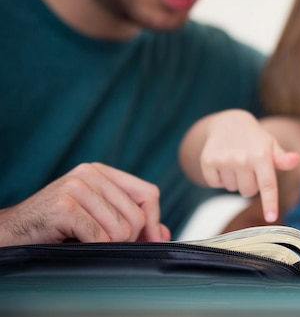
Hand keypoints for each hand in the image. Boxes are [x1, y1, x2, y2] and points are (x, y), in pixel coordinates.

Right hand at [0, 163, 169, 246]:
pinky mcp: (64, 207)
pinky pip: (99, 237)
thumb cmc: (55, 226)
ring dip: (108, 245)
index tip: (152, 239)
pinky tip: (75, 243)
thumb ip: (131, 220)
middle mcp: (90, 174)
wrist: (11, 232)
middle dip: (128, 239)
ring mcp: (76, 187)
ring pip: (121, 229)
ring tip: (87, 242)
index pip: (148, 193)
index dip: (154, 220)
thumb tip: (163, 233)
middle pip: (137, 215)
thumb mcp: (97, 217)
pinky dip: (93, 248)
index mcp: (101, 172)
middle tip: (105, 244)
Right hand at [197, 110, 299, 223]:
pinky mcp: (207, 162)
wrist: (227, 122)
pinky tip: (223, 163)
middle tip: (248, 166)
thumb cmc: (254, 139)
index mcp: (261, 155)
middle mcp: (242, 158)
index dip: (270, 203)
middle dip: (249, 184)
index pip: (267, 185)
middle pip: (248, 192)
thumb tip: (295, 160)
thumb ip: (282, 159)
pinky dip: (219, 178)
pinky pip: (215, 184)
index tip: (271, 217)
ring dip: (235, 180)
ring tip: (235, 162)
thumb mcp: (271, 146)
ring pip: (232, 189)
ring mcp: (224, 160)